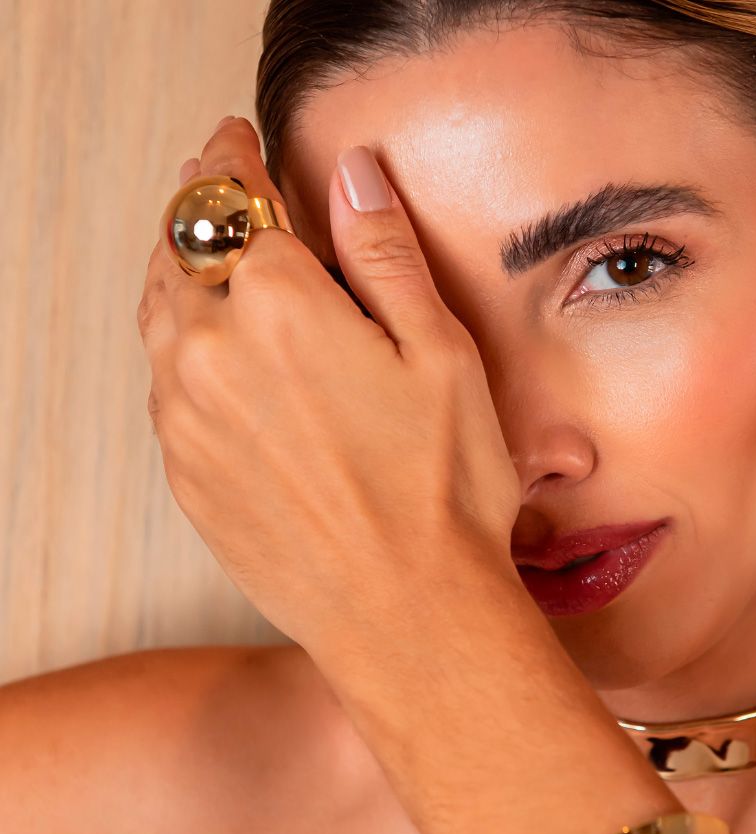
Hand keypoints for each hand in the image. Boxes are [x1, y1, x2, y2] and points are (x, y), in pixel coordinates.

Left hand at [136, 116, 522, 663]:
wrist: (406, 616)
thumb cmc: (442, 493)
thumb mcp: (442, 357)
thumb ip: (385, 255)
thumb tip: (352, 177)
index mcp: (278, 306)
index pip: (231, 199)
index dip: (232, 159)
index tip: (235, 141)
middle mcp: (210, 353)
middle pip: (179, 249)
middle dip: (200, 211)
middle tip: (219, 190)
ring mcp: (185, 419)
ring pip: (159, 315)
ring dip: (179, 274)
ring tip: (209, 263)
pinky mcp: (184, 474)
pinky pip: (164, 385)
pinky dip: (180, 349)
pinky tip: (214, 357)